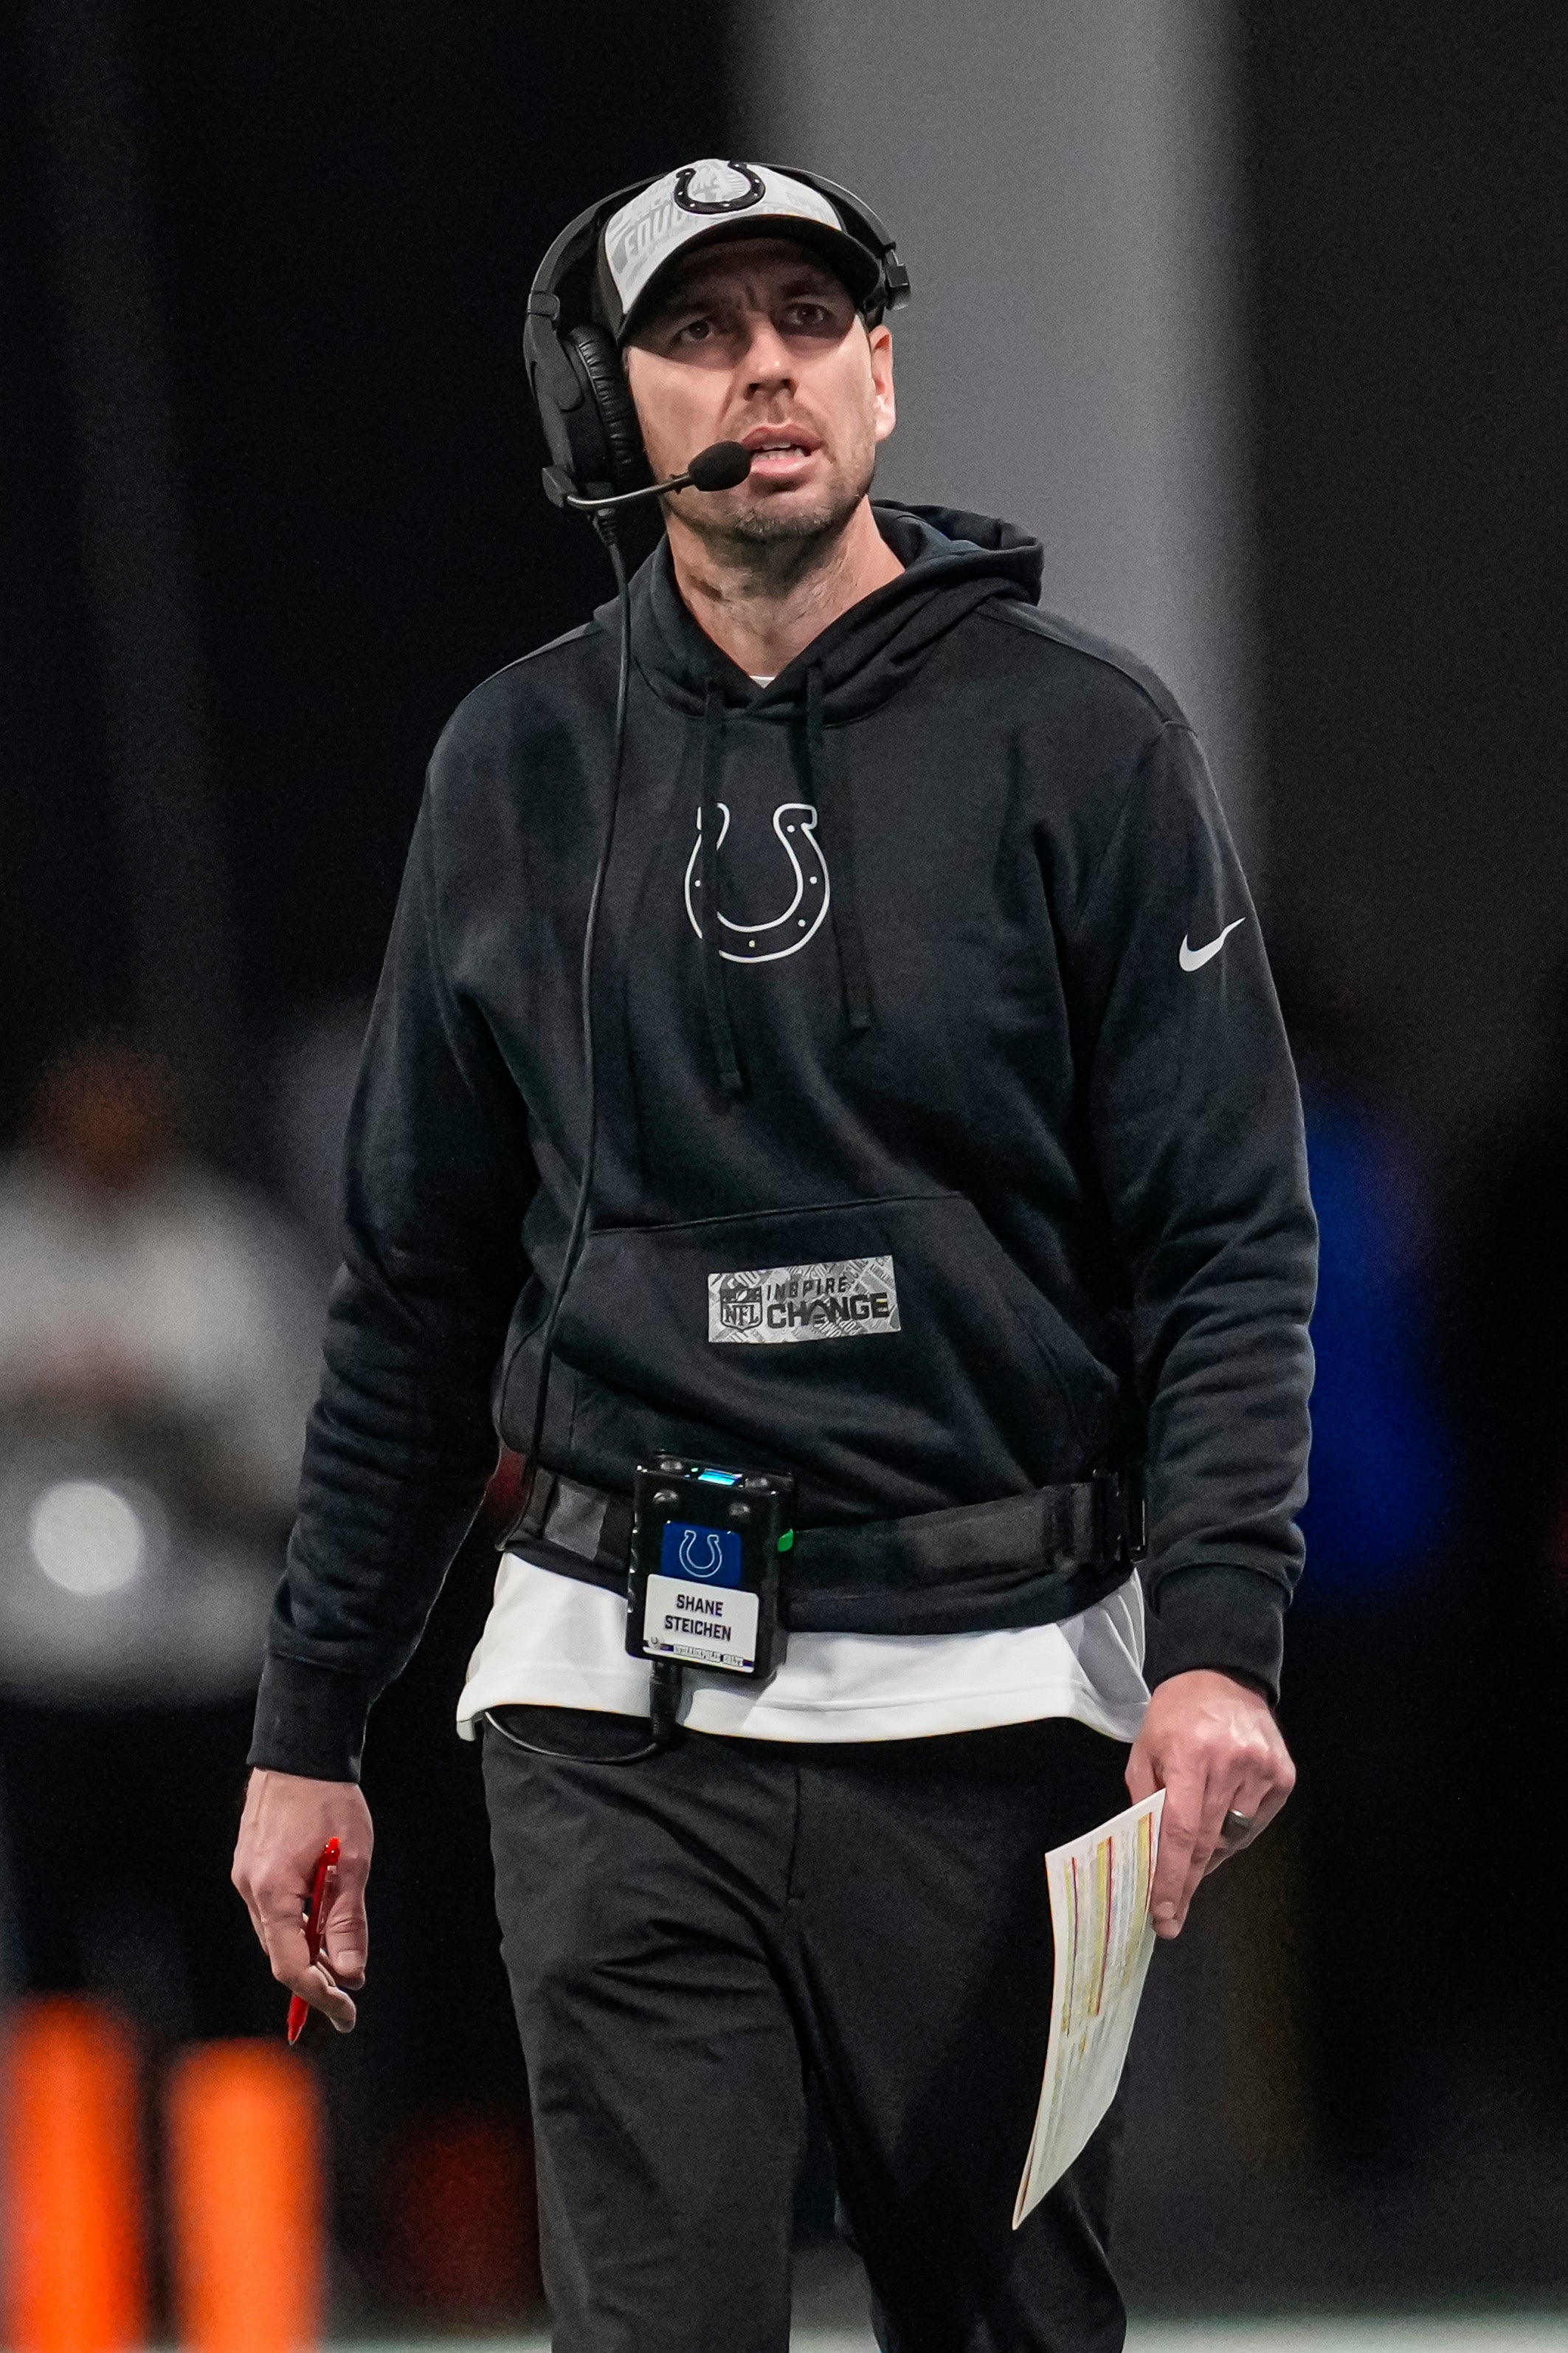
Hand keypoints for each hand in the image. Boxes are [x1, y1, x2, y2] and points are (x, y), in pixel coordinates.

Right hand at [232, 1769, 373, 2032]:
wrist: (302, 1753)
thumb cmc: (330, 1800)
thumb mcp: (353, 1863)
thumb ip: (348, 1921)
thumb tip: (350, 1974)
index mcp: (272, 1891)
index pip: (291, 1965)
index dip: (319, 1996)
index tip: (347, 2014)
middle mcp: (249, 1889)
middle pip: (281, 1953)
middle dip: (314, 1981)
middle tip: (349, 1998)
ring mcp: (245, 1876)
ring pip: (276, 1933)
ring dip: (307, 1952)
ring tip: (340, 1963)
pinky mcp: (249, 1865)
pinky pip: (272, 1909)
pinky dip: (296, 1925)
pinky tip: (320, 1923)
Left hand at [1125, 1668, 1294, 1939]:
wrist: (1222, 1676)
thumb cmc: (1175, 1716)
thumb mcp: (1145, 1751)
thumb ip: (1146, 1801)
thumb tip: (1151, 1857)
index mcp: (1190, 1756)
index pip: (1181, 1831)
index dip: (1173, 1878)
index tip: (1164, 1914)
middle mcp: (1232, 1764)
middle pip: (1208, 1841)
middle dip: (1187, 1882)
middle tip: (1171, 1914)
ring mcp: (1264, 1770)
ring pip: (1234, 1837)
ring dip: (1210, 1854)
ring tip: (1193, 1856)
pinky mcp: (1284, 1776)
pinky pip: (1256, 1823)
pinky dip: (1235, 1833)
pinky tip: (1221, 1823)